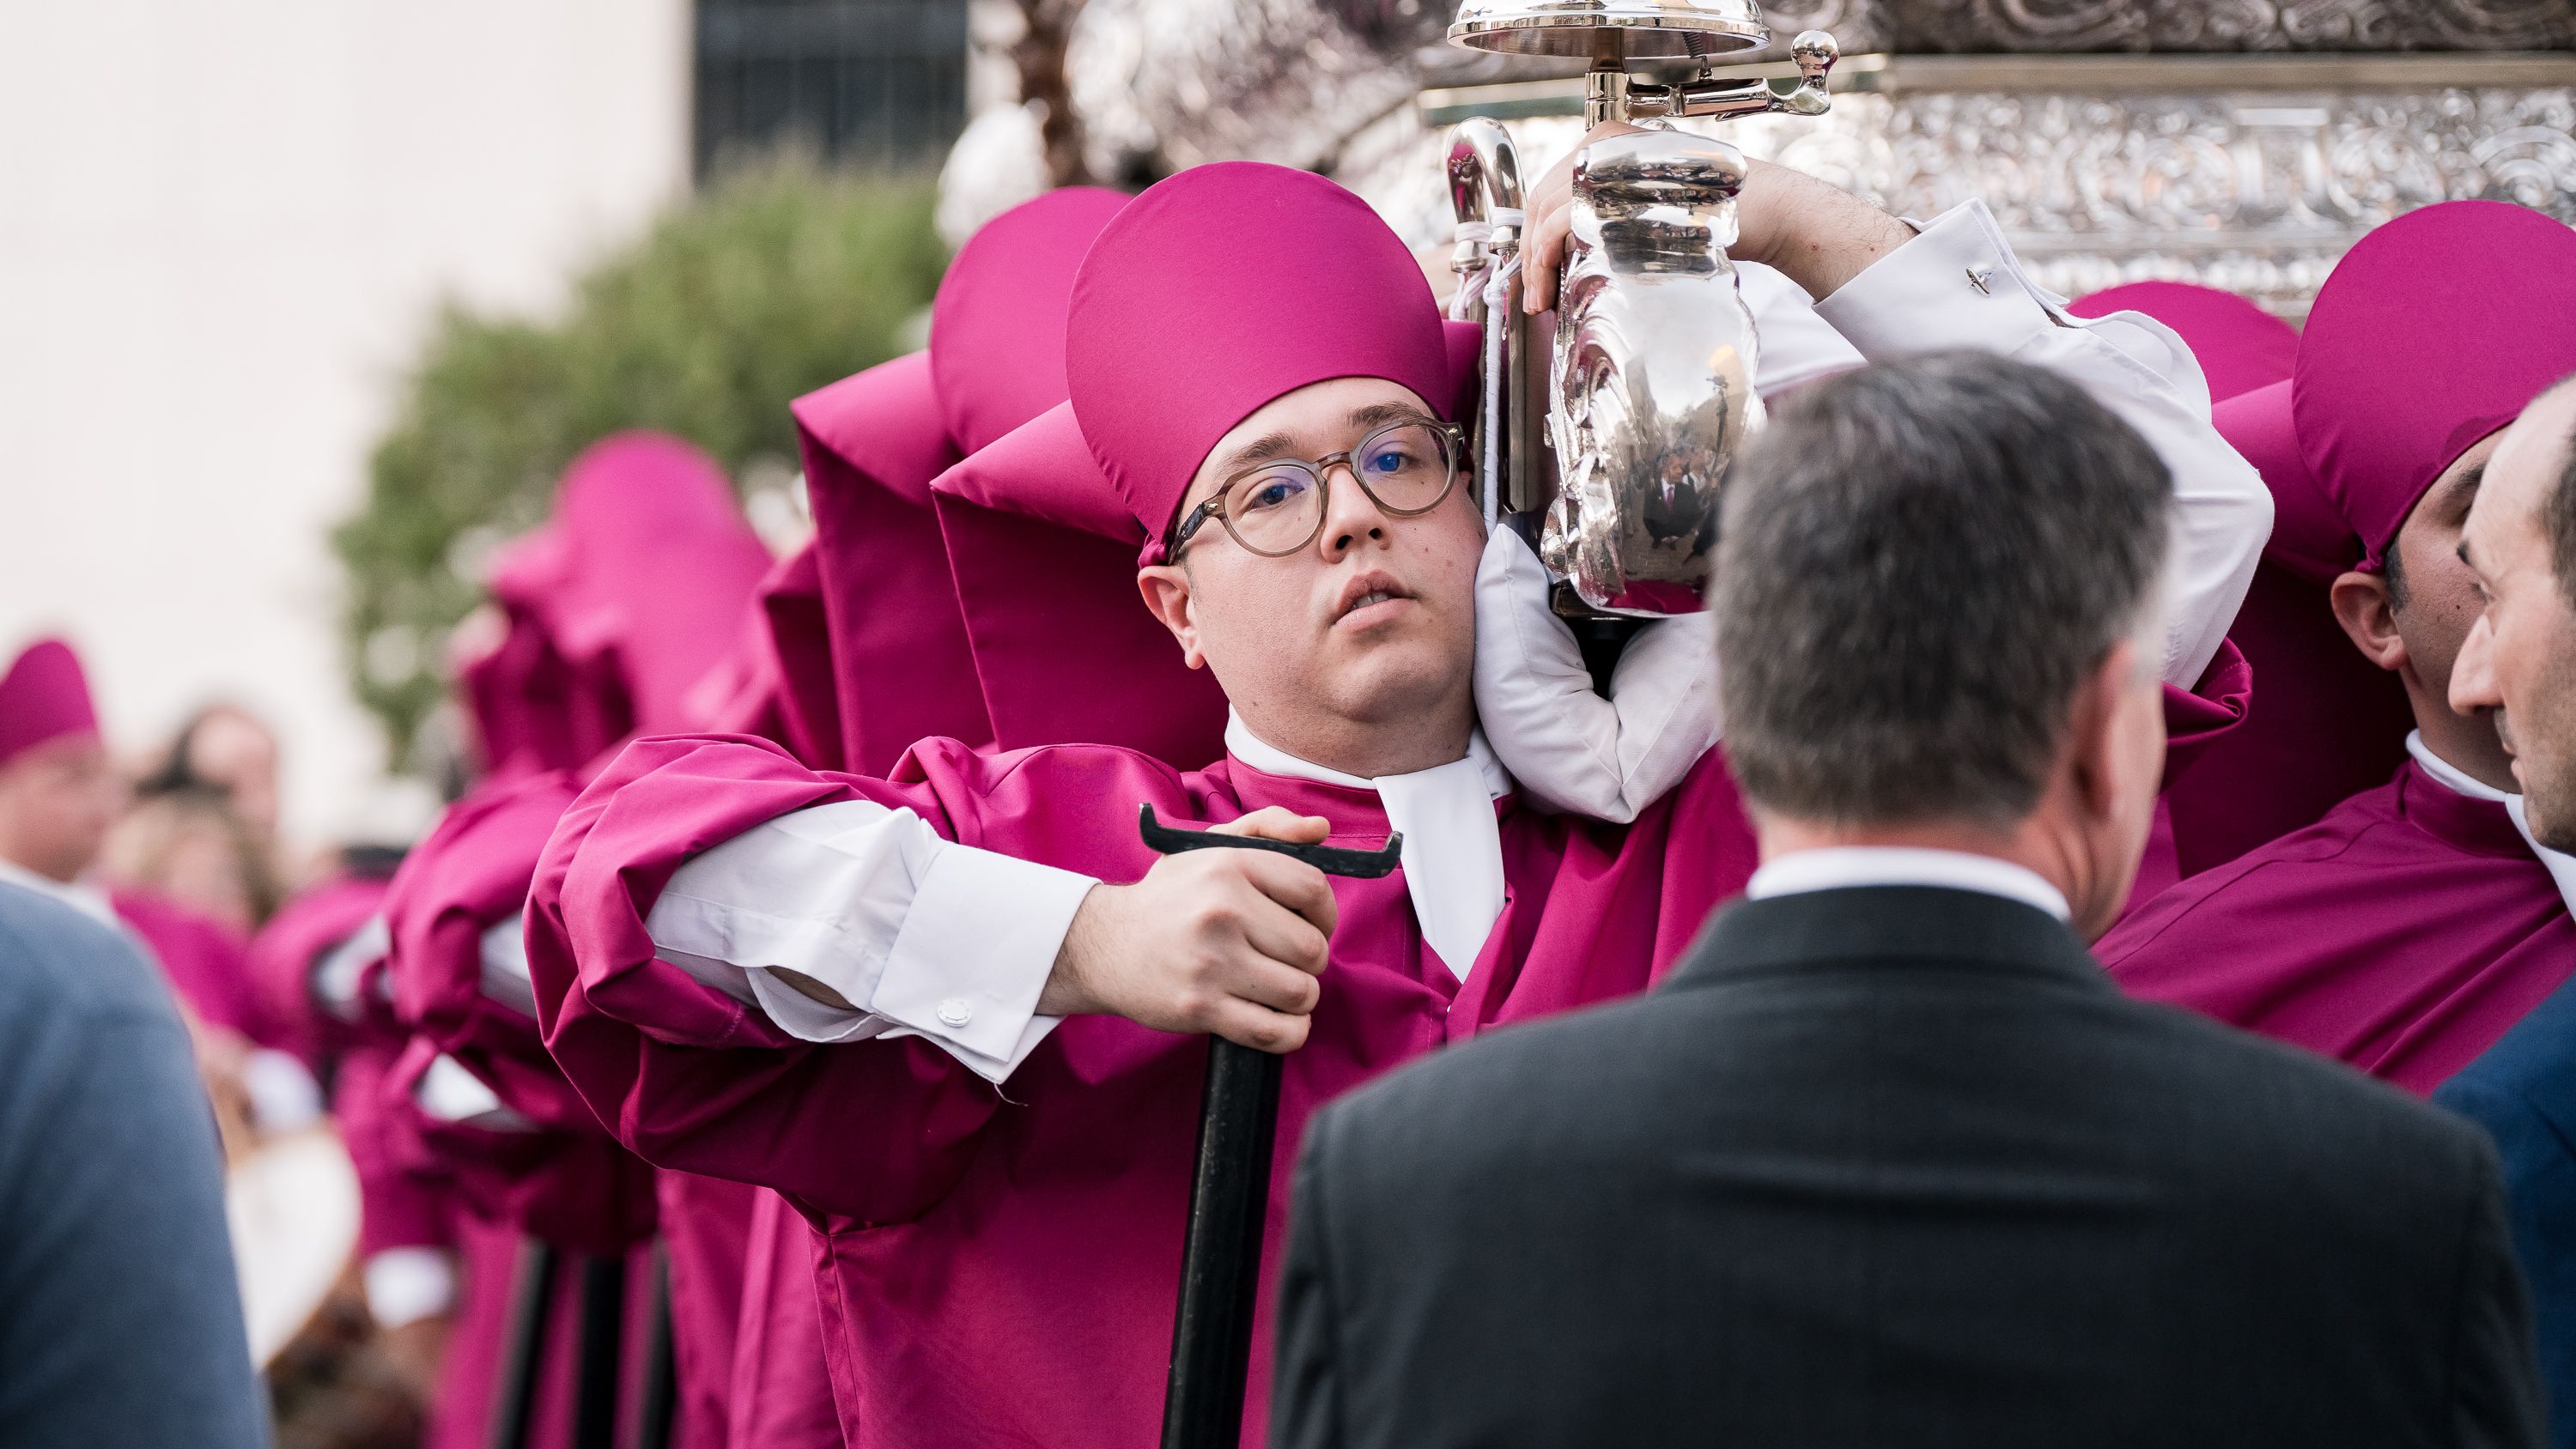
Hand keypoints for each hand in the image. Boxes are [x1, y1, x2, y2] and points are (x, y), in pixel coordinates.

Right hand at [1041, 808, 1340, 1052]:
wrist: (1103, 945)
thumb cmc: (1169, 897)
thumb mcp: (1210, 847)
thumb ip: (1268, 827)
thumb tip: (1320, 829)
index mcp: (1229, 866)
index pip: (1313, 889)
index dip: (1326, 913)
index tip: (1313, 924)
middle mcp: (1222, 911)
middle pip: (1313, 948)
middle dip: (1310, 959)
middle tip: (1286, 958)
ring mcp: (1211, 963)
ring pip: (1300, 992)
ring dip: (1299, 996)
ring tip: (1276, 986)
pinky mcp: (1201, 1007)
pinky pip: (1276, 1032)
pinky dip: (1291, 1031)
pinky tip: (1278, 1018)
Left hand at [1521, 123, 1910, 311]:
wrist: (1760, 210)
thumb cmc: (1711, 216)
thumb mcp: (1650, 204)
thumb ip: (1609, 212)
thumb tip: (1566, 251)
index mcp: (1607, 141)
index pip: (1551, 188)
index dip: (1535, 236)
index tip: (1537, 272)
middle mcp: (1602, 143)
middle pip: (1541, 200)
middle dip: (1530, 253)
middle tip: (1534, 294)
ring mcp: (1605, 161)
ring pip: (1542, 212)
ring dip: (1534, 262)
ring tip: (1539, 299)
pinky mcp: (1610, 186)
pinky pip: (1557, 223)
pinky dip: (1544, 258)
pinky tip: (1549, 286)